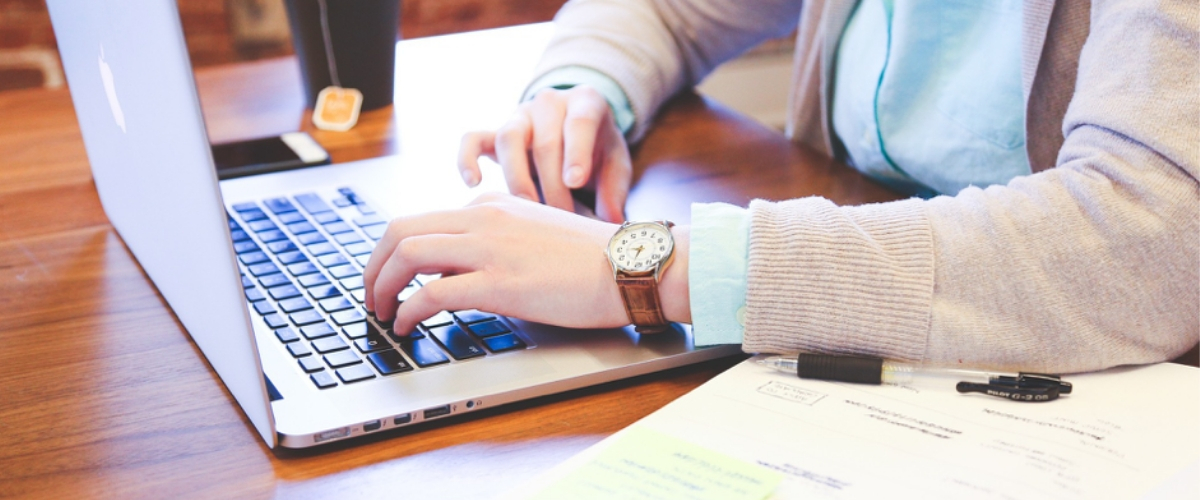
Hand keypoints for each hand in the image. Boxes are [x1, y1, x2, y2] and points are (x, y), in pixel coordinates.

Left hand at [363, 193, 630, 334]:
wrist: (630, 265)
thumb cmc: (592, 259)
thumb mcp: (534, 235)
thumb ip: (494, 244)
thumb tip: (455, 274)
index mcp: (491, 206)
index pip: (423, 221)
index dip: (394, 253)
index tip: (389, 277)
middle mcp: (483, 218)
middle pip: (400, 230)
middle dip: (374, 265)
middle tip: (370, 295)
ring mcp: (490, 248)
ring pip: (407, 254)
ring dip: (381, 286)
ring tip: (381, 313)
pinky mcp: (499, 282)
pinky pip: (432, 293)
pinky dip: (407, 311)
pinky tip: (407, 327)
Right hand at [458, 86, 632, 222]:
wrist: (576, 129)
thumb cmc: (598, 150)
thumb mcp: (616, 163)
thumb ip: (615, 190)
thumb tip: (611, 222)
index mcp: (585, 102)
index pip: (579, 122)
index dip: (576, 152)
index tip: (575, 181)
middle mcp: (549, 103)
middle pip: (544, 141)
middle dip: (552, 184)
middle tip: (562, 217)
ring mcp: (519, 116)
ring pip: (508, 138)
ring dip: (517, 178)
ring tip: (528, 209)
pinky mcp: (495, 132)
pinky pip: (473, 139)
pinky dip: (467, 158)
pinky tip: (473, 183)